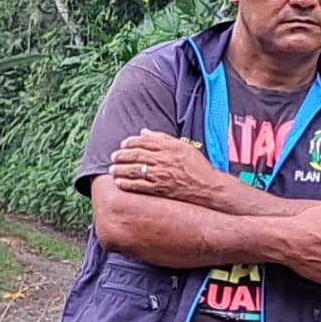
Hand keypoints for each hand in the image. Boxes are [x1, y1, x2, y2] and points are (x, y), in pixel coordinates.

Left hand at [103, 129, 240, 204]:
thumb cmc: (197, 166)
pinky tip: (119, 183)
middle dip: (121, 155)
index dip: (130, 142)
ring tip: (112, 169)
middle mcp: (164, 159)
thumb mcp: (182, 146)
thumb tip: (143, 132)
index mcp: (169, 147)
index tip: (123, 144)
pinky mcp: (160, 190)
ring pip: (134, 170)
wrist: (208, 187)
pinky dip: (127, 184)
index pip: (143, 141)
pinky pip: (139, 186)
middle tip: (113, 157)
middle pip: (136, 155)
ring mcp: (161, 175)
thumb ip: (162, 138)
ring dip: (120, 169)